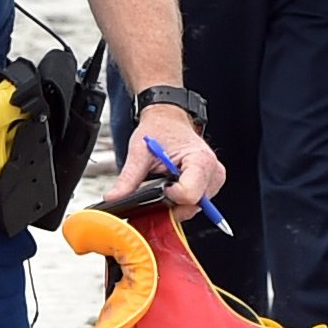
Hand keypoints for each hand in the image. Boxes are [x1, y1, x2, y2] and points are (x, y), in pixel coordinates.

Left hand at [119, 107, 226, 222]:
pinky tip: (170, 190)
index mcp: (200, 160)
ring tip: (163, 186)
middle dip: (170, 204)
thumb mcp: (140, 152)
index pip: (188, 195)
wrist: (168, 119)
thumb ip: (128, 179)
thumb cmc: (160, 130)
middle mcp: (213, 173)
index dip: (169, 197)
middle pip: (191, 206)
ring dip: (174, 204)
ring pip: (192, 208)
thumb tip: (114, 199)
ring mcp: (213, 181)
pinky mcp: (210, 186)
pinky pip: (194, 205)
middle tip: (157, 189)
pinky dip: (179, 202)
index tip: (159, 187)